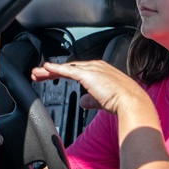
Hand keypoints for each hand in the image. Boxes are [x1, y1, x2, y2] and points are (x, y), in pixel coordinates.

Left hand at [30, 60, 149, 114]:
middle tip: (39, 74)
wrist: (132, 102)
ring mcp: (92, 69)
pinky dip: (56, 69)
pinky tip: (46, 68)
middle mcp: (96, 66)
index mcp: (100, 70)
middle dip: (52, 71)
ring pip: (66, 68)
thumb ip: (91, 100)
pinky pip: (68, 70)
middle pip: (69, 67)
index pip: (76, 70)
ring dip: (49, 71)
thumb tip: (82, 101)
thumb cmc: (123, 102)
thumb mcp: (102, 100)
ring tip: (36, 74)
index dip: (62, 74)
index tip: (52, 77)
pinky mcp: (88, 74)